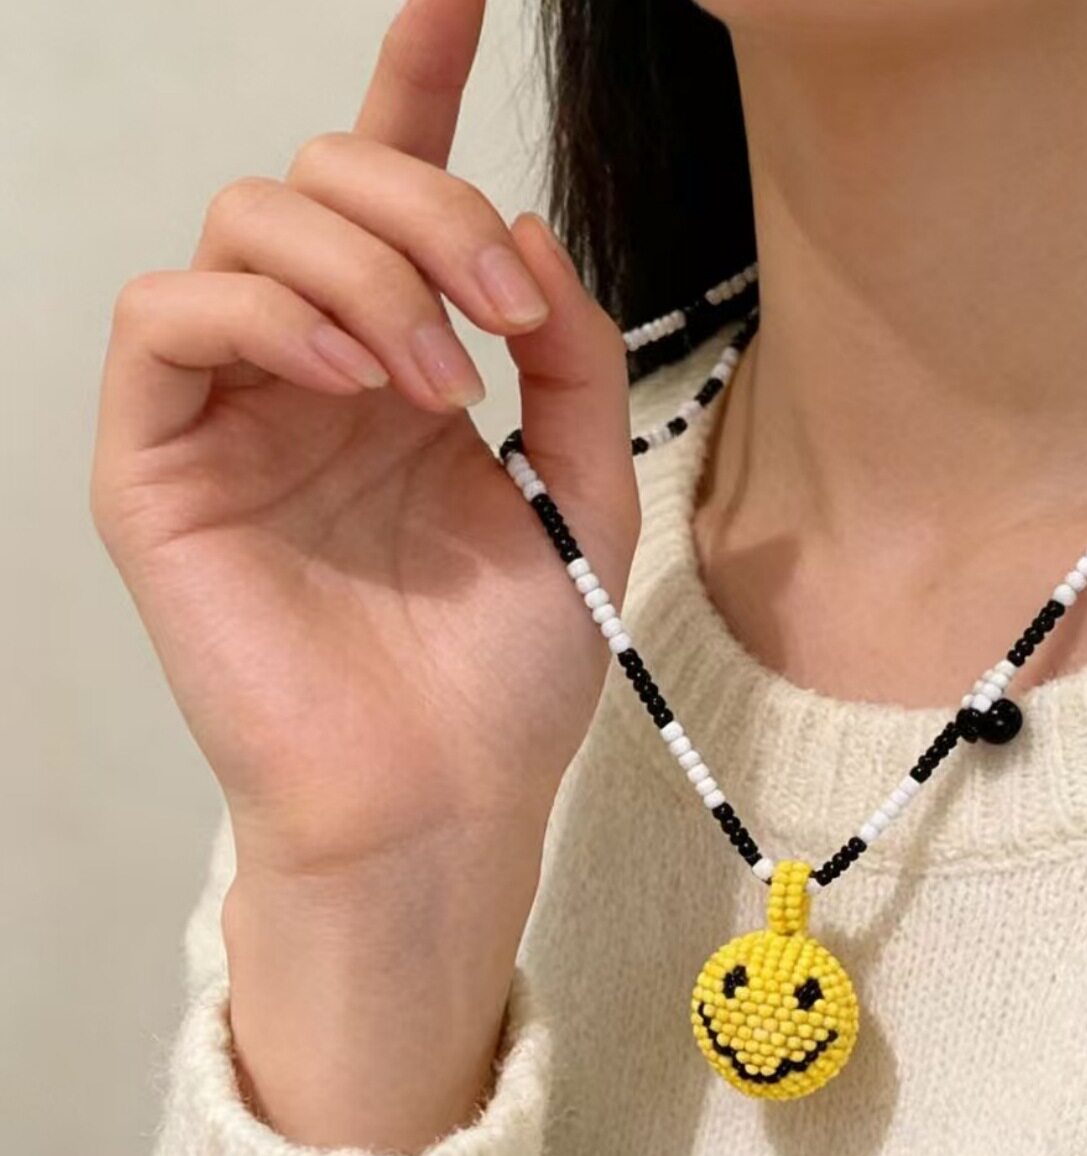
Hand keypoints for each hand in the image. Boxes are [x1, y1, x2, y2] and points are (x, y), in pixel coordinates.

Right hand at [92, 0, 637, 1150]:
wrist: (443, 800)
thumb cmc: (504, 674)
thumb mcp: (584, 494)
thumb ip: (567, 354)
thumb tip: (524, 223)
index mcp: (409, 373)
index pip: (396, 199)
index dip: (418, 80)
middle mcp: (315, 374)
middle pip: (326, 181)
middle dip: (428, 209)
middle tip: (506, 317)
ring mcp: (233, 413)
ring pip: (248, 222)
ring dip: (363, 265)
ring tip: (440, 377)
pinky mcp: (158, 464)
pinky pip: (170, 314)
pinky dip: (267, 310)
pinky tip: (352, 375)